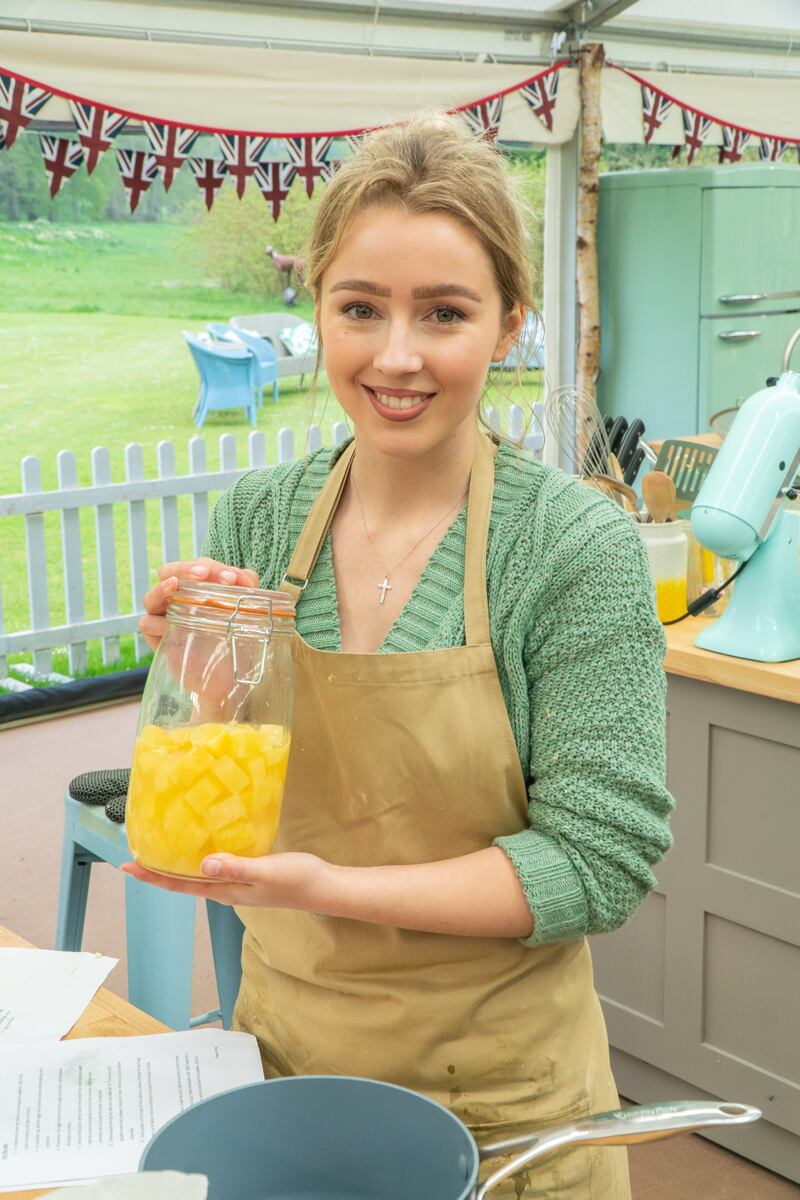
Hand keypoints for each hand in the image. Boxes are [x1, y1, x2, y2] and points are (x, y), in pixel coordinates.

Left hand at [120, 852, 330, 909]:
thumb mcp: (266, 871)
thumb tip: (202, 864)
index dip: (152, 876)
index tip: (128, 867)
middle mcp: (225, 889)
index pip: (180, 885)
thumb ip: (235, 868)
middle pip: (183, 881)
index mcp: (225, 890)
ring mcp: (236, 882)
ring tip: (161, 846)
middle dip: (157, 869)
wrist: (322, 886)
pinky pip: (215, 866)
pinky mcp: (248, 873)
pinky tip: (202, 842)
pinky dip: (200, 856)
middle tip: (136, 852)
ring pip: (198, 874)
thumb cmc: (296, 879)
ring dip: (177, 863)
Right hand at [139, 558, 259, 652]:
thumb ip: (247, 590)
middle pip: (169, 572)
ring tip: (175, 585)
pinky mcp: (157, 639)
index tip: (232, 579)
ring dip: (162, 588)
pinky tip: (168, 623)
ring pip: (151, 596)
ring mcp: (164, 617)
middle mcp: (178, 598)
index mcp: (198, 588)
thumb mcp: (246, 613)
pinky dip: (155, 621)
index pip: (200, 567)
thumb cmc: (234, 640)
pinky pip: (146, 623)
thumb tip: (244, 578)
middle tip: (203, 574)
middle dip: (185, 568)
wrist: (228, 678)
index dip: (214, 568)